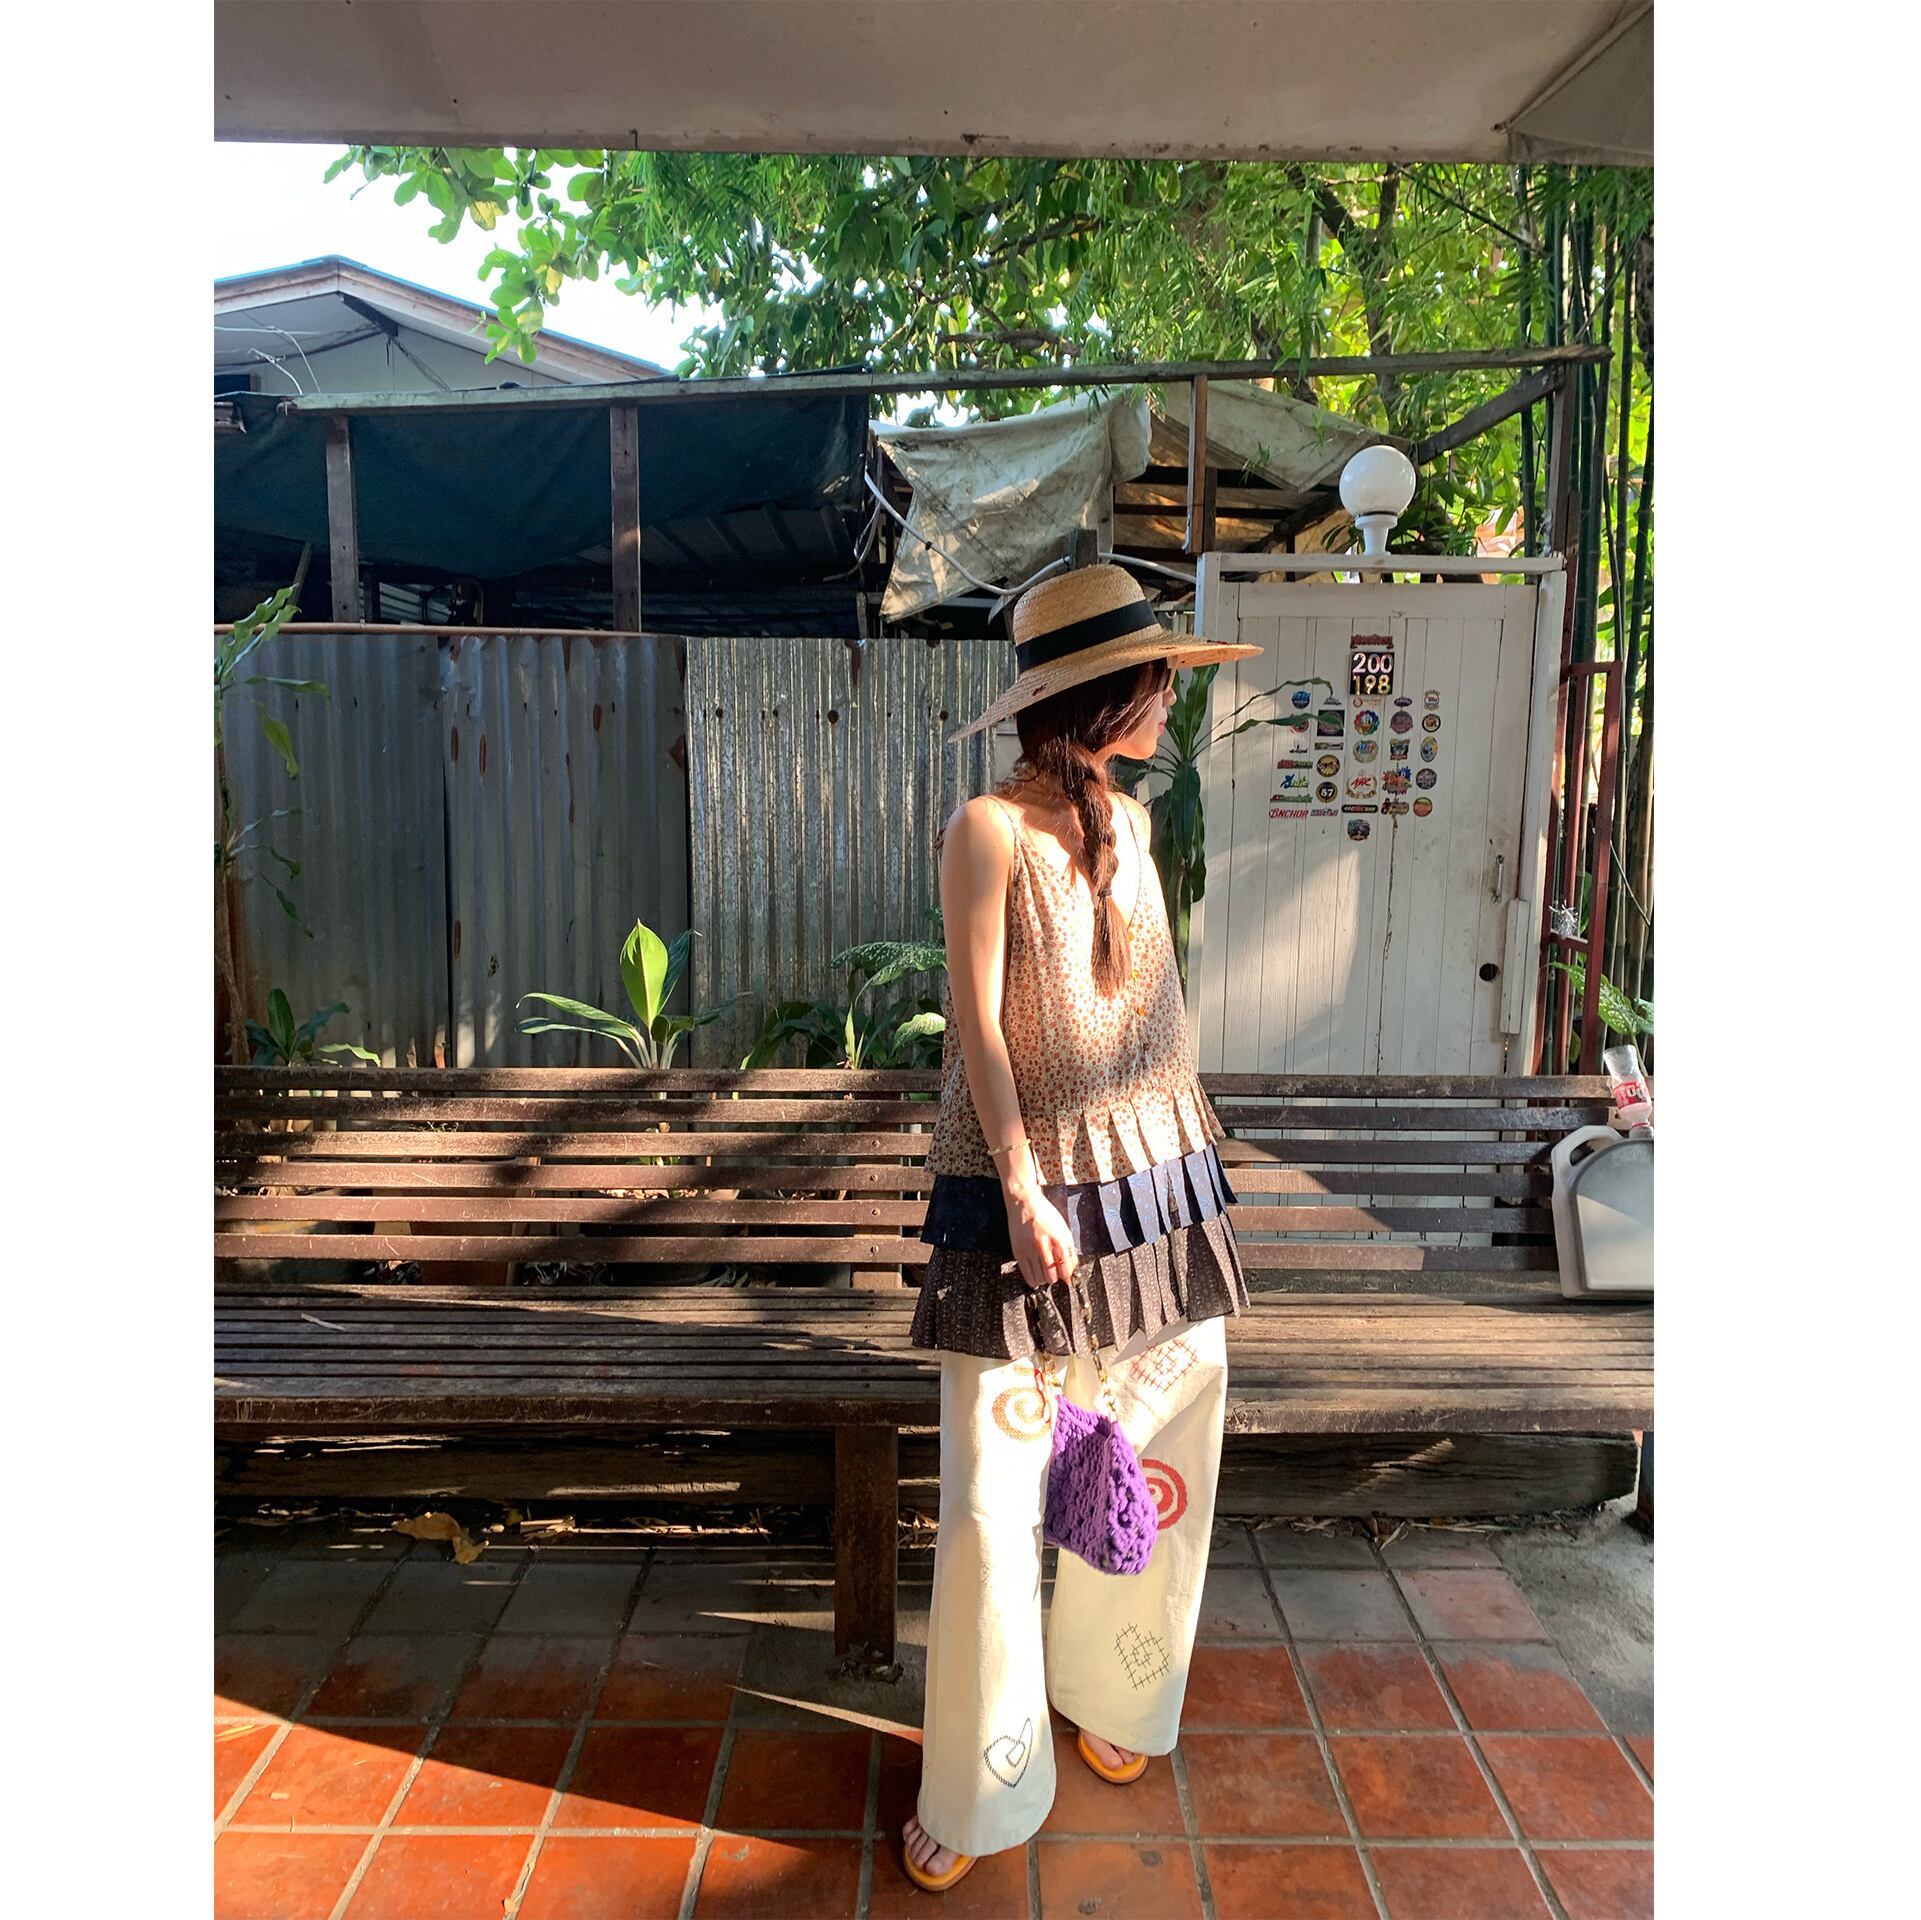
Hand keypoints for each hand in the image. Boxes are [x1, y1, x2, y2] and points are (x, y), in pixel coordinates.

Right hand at [1004, 1179, 1079, 1293]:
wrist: (1024, 1203)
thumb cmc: (1045, 1214)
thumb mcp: (1063, 1228)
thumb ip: (1069, 1249)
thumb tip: (1071, 1269)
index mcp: (1058, 1238)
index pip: (1065, 1266)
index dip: (1067, 1275)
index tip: (1066, 1278)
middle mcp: (1044, 1244)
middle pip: (1052, 1274)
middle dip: (1056, 1278)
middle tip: (1055, 1275)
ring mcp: (1029, 1249)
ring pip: (1040, 1277)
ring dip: (1045, 1280)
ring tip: (1045, 1274)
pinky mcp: (1018, 1252)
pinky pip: (1027, 1275)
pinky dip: (1033, 1281)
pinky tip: (1036, 1278)